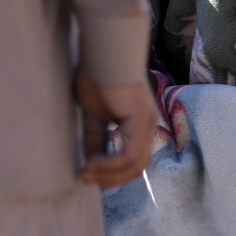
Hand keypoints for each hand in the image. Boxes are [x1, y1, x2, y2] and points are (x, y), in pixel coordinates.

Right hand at [74, 70, 156, 186]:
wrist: (103, 57)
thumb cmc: (97, 79)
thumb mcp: (94, 117)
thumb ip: (96, 139)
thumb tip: (90, 162)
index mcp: (141, 125)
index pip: (136, 161)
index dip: (114, 174)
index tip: (88, 175)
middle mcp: (149, 126)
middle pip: (139, 166)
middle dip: (113, 178)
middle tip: (86, 178)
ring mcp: (148, 123)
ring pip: (136, 163)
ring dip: (110, 173)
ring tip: (87, 171)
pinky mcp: (141, 120)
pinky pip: (129, 153)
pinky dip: (110, 163)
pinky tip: (92, 161)